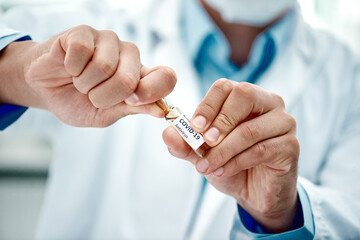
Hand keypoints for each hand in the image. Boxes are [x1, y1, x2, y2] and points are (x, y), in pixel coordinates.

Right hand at [0, 25, 175, 126]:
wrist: (45, 91)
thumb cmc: (77, 102)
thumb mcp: (107, 114)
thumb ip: (133, 109)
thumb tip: (160, 110)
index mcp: (140, 77)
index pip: (167, 77)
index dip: (152, 92)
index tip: (131, 102)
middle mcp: (129, 55)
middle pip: (129, 80)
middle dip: (103, 97)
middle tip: (92, 95)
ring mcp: (108, 41)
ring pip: (104, 66)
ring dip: (85, 84)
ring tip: (79, 80)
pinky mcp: (84, 32)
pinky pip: (82, 51)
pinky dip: (71, 68)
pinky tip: (69, 66)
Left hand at [163, 79, 298, 232]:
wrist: (253, 192)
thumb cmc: (230, 164)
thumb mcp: (203, 154)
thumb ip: (186, 144)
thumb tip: (167, 134)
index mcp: (245, 97)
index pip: (226, 87)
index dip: (208, 105)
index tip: (195, 126)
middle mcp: (268, 103)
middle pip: (244, 95)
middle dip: (220, 120)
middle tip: (205, 142)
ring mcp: (283, 123)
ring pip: (250, 129)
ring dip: (223, 150)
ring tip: (205, 167)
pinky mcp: (291, 146)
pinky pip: (261, 150)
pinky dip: (236, 162)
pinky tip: (221, 172)